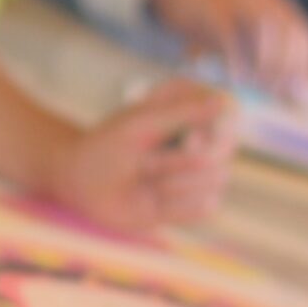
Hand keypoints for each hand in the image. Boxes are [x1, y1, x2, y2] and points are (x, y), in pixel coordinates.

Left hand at [45, 78, 238, 233]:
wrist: (82, 186)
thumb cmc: (105, 147)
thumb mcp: (138, 124)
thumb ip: (181, 112)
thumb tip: (224, 100)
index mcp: (187, 112)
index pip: (225, 116)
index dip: (210, 131)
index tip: (186, 138)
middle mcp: (200, 141)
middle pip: (224, 150)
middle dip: (181, 160)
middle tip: (148, 162)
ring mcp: (199, 173)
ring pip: (215, 180)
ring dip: (170, 182)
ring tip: (144, 177)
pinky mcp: (195, 204)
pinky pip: (206, 207)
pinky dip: (174, 205)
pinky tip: (153, 200)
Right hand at [149, 0, 307, 98]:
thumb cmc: (216, 26)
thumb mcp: (247, 40)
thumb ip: (270, 60)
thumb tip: (298, 93)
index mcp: (276, 2)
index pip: (306, 35)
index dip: (306, 65)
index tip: (298, 92)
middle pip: (291, 31)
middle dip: (288, 67)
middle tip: (277, 92)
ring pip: (266, 28)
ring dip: (267, 62)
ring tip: (259, 85)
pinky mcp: (213, 9)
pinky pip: (231, 37)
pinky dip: (237, 61)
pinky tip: (237, 78)